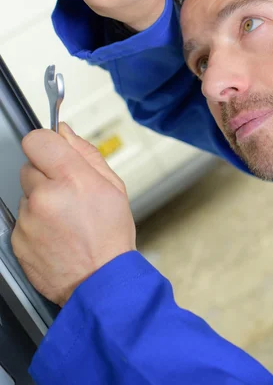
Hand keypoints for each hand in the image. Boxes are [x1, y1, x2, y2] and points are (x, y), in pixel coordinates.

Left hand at [11, 124, 135, 305]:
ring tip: (65, 220)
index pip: (37, 140)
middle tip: (68, 194)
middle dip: (46, 175)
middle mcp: (45, 196)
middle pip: (29, 166)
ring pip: (26, 194)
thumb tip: (64, 132)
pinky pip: (22, 219)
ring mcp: (28, 219)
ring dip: (41, 201)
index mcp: (72, 178)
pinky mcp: (17, 239)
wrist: (100, 282)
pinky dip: (35, 223)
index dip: (46, 144)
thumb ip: (85, 153)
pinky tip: (56, 234)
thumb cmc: (110, 236)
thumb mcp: (113, 186)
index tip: (53, 153)